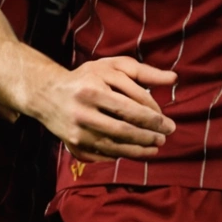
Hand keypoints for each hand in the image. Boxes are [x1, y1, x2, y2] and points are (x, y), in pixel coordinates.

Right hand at [31, 56, 177, 161]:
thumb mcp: (112, 67)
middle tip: (165, 137)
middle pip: (123, 130)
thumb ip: (143, 72)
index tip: (167, 122)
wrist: (47, 95)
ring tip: (155, 147)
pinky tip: (135, 150)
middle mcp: (82, 112)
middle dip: (149, 136)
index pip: (131, 107)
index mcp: (93, 89)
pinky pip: (103, 155)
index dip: (153, 118)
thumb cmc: (87, 78)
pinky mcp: (73, 146)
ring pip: (114, 146)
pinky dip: (121, 154)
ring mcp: (76, 132)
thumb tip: (174, 78)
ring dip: (139, 150)